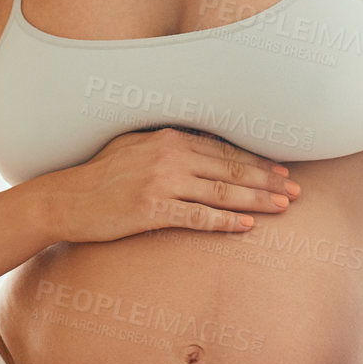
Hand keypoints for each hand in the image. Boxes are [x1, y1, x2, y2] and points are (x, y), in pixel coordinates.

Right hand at [44, 127, 300, 244]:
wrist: (65, 199)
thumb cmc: (99, 174)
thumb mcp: (134, 146)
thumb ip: (168, 144)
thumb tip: (201, 146)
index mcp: (168, 138)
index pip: (224, 150)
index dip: (257, 161)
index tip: (281, 170)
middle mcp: (169, 156)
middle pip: (231, 169)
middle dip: (268, 180)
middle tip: (297, 190)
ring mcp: (161, 183)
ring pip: (222, 192)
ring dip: (257, 200)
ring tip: (284, 207)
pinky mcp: (152, 210)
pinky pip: (198, 217)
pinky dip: (226, 221)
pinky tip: (248, 225)